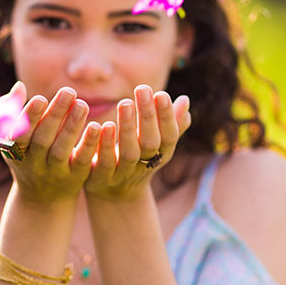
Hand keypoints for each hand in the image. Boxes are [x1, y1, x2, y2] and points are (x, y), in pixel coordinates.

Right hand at [1, 83, 100, 205]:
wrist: (43, 195)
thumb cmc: (29, 154)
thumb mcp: (16, 137)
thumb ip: (15, 111)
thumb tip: (20, 85)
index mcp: (16, 150)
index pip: (20, 133)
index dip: (29, 117)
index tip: (41, 97)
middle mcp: (33, 163)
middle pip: (43, 139)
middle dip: (54, 115)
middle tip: (69, 91)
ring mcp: (54, 172)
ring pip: (62, 150)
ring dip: (72, 127)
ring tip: (83, 104)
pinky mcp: (74, 178)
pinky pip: (82, 161)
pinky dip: (89, 144)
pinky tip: (98, 127)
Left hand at [84, 85, 190, 202]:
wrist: (114, 195)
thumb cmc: (137, 159)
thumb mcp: (155, 143)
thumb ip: (170, 123)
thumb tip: (185, 100)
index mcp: (160, 155)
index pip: (169, 136)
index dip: (167, 117)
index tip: (161, 93)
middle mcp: (145, 166)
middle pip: (150, 143)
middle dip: (148, 116)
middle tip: (143, 88)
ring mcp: (123, 175)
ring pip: (129, 153)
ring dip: (128, 128)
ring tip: (124, 102)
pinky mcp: (101, 180)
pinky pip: (104, 163)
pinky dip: (104, 144)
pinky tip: (100, 125)